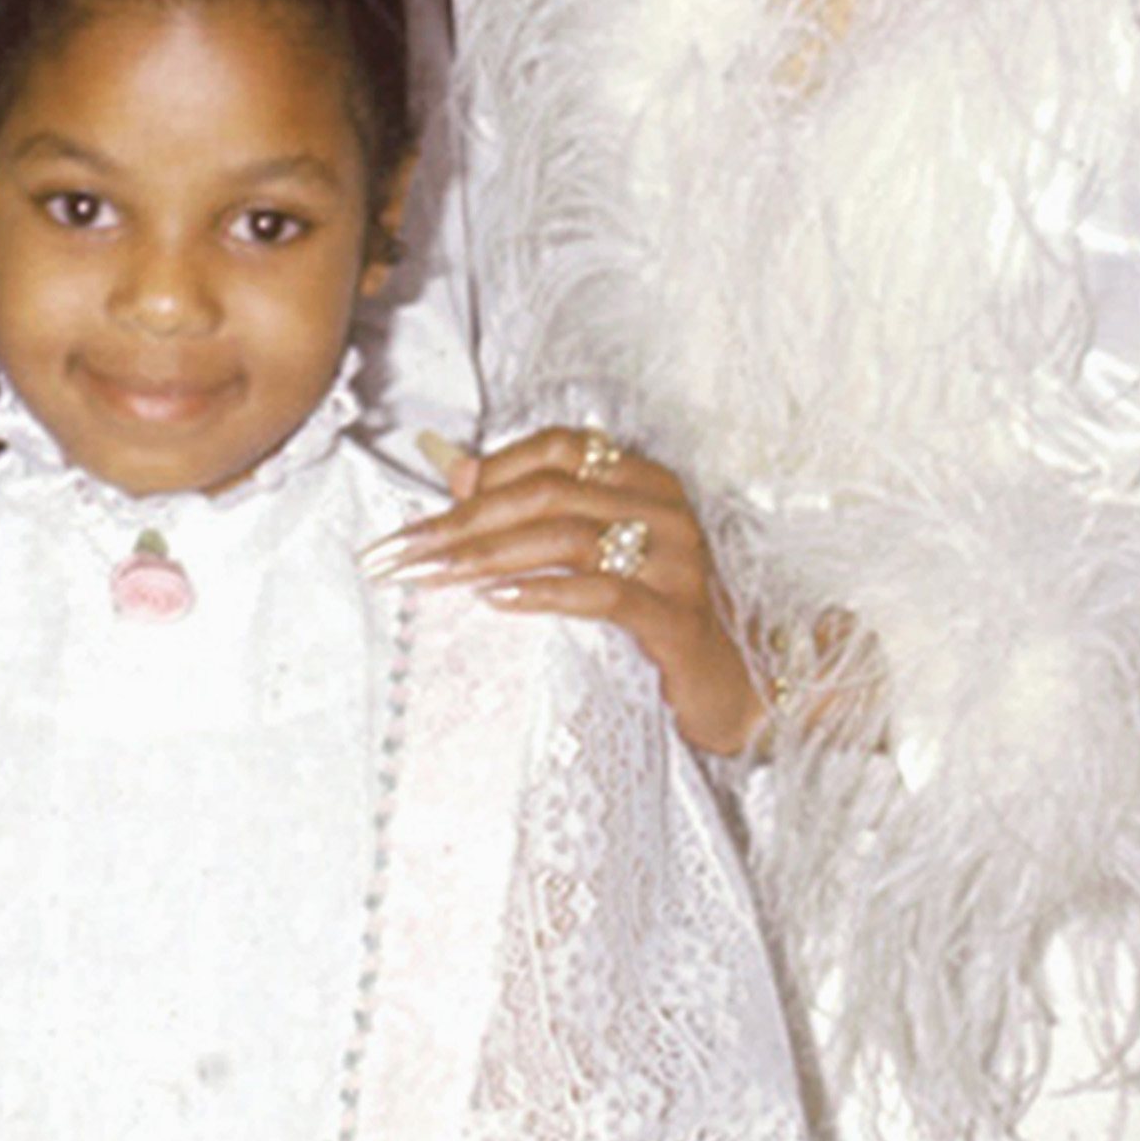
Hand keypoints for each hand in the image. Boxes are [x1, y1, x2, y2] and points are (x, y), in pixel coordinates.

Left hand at [367, 428, 772, 754]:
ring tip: (431, 576)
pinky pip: (602, 593)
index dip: (489, 468)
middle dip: (464, 518)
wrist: (738, 692)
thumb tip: (457, 473)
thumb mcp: (601, 559)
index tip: (426, 509)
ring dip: (486, 554)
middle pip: (551, 492)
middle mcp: (666, 511)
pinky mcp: (677, 619)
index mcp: (647, 484)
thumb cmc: (661, 623)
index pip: (560, 448)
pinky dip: (543, 592)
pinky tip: (495, 601)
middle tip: (401, 551)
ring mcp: (677, 564)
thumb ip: (539, 514)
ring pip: (568, 536)